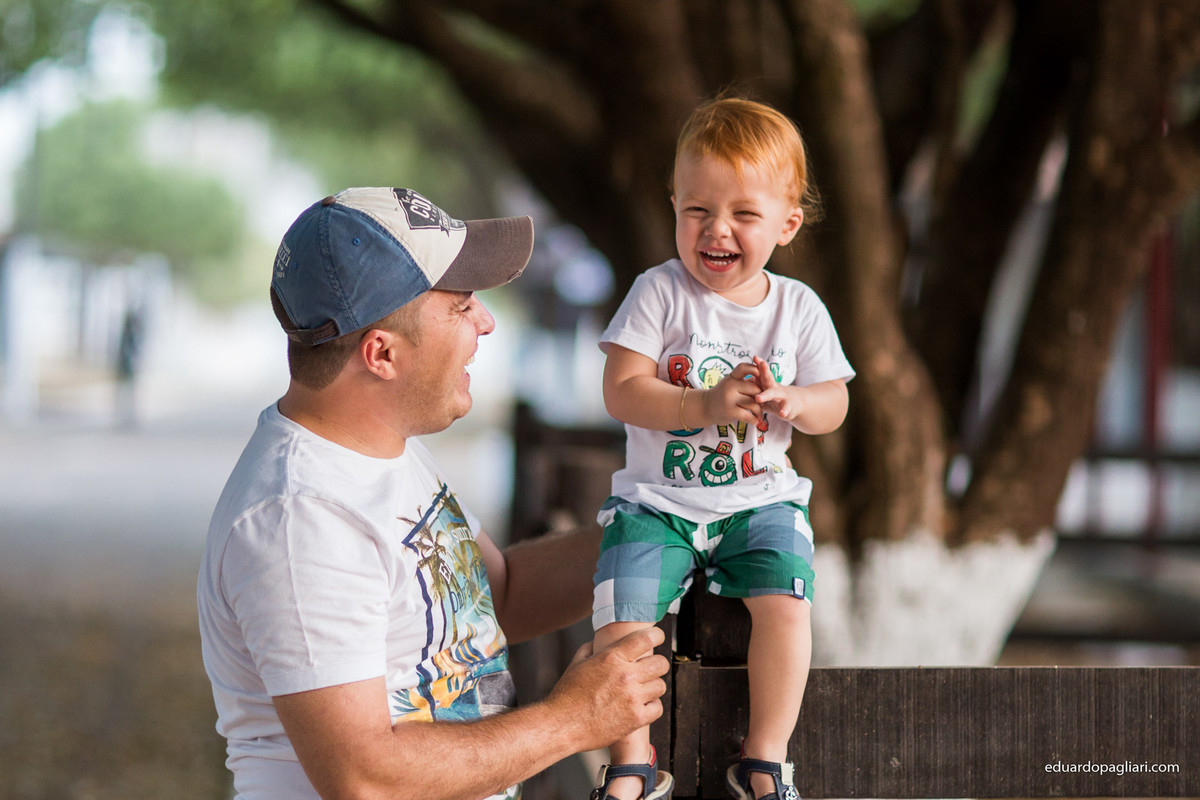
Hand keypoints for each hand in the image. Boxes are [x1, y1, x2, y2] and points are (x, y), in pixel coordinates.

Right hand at [545, 626, 668, 751]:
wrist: (562, 725)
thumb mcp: (577, 663)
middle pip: (661, 663)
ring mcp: (632, 698)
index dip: (656, 636)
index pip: (646, 638)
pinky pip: (657, 707)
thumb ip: (592, 648)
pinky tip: (641, 705)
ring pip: (661, 685)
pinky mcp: (636, 718)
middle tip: (649, 669)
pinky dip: (651, 706)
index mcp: (612, 658)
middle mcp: (626, 675)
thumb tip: (601, 642)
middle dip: (656, 664)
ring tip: (641, 690)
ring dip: (652, 686)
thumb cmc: (567, 694)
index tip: (657, 638)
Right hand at [701, 362, 763, 425]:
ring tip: (760, 415)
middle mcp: (730, 386)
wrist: (705, 408)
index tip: (761, 376)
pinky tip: (755, 421)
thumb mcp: (730, 383)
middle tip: (764, 404)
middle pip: (754, 388)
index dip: (754, 369)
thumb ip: (743, 381)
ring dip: (759, 411)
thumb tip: (763, 379)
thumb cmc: (722, 395)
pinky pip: (747, 415)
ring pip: (753, 403)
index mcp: (731, 377)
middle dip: (762, 397)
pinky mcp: (729, 411)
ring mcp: (729, 399)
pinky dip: (754, 419)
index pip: (743, 368)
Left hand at [752, 356, 797, 419]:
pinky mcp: (788, 407)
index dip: (759, 365)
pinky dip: (784, 410)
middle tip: (761, 364)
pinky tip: (782, 413)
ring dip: (766, 395)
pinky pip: (786, 409)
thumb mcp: (766, 388)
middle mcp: (775, 387)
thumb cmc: (775, 396)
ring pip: (774, 394)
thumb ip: (755, 383)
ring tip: (758, 398)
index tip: (755, 357)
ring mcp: (782, 397)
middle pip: (769, 378)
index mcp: (768, 383)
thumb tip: (740, 377)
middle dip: (765, 371)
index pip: (763, 372)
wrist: (795, 404)